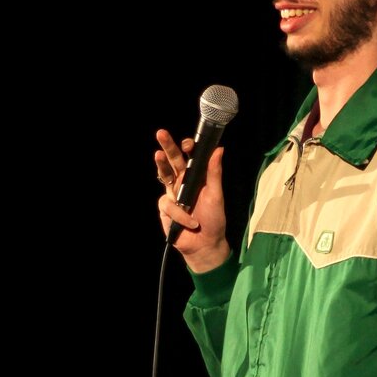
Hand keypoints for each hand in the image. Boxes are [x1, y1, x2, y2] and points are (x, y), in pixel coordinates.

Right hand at [155, 129, 230, 271]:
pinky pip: (168, 204)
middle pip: (172, 161)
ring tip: (158, 155)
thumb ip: (215, 173)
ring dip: (161, 165)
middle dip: (166, 146)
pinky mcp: (165, 208)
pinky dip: (179, 214)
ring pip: (163, 175)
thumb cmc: (214, 219)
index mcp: (196, 176)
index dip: (186, 148)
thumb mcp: (216, 195)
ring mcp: (172, 194)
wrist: (205, 244)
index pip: (189, 157)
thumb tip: (219, 149)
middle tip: (161, 133)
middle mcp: (182, 181)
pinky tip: (189, 221)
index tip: (187, 144)